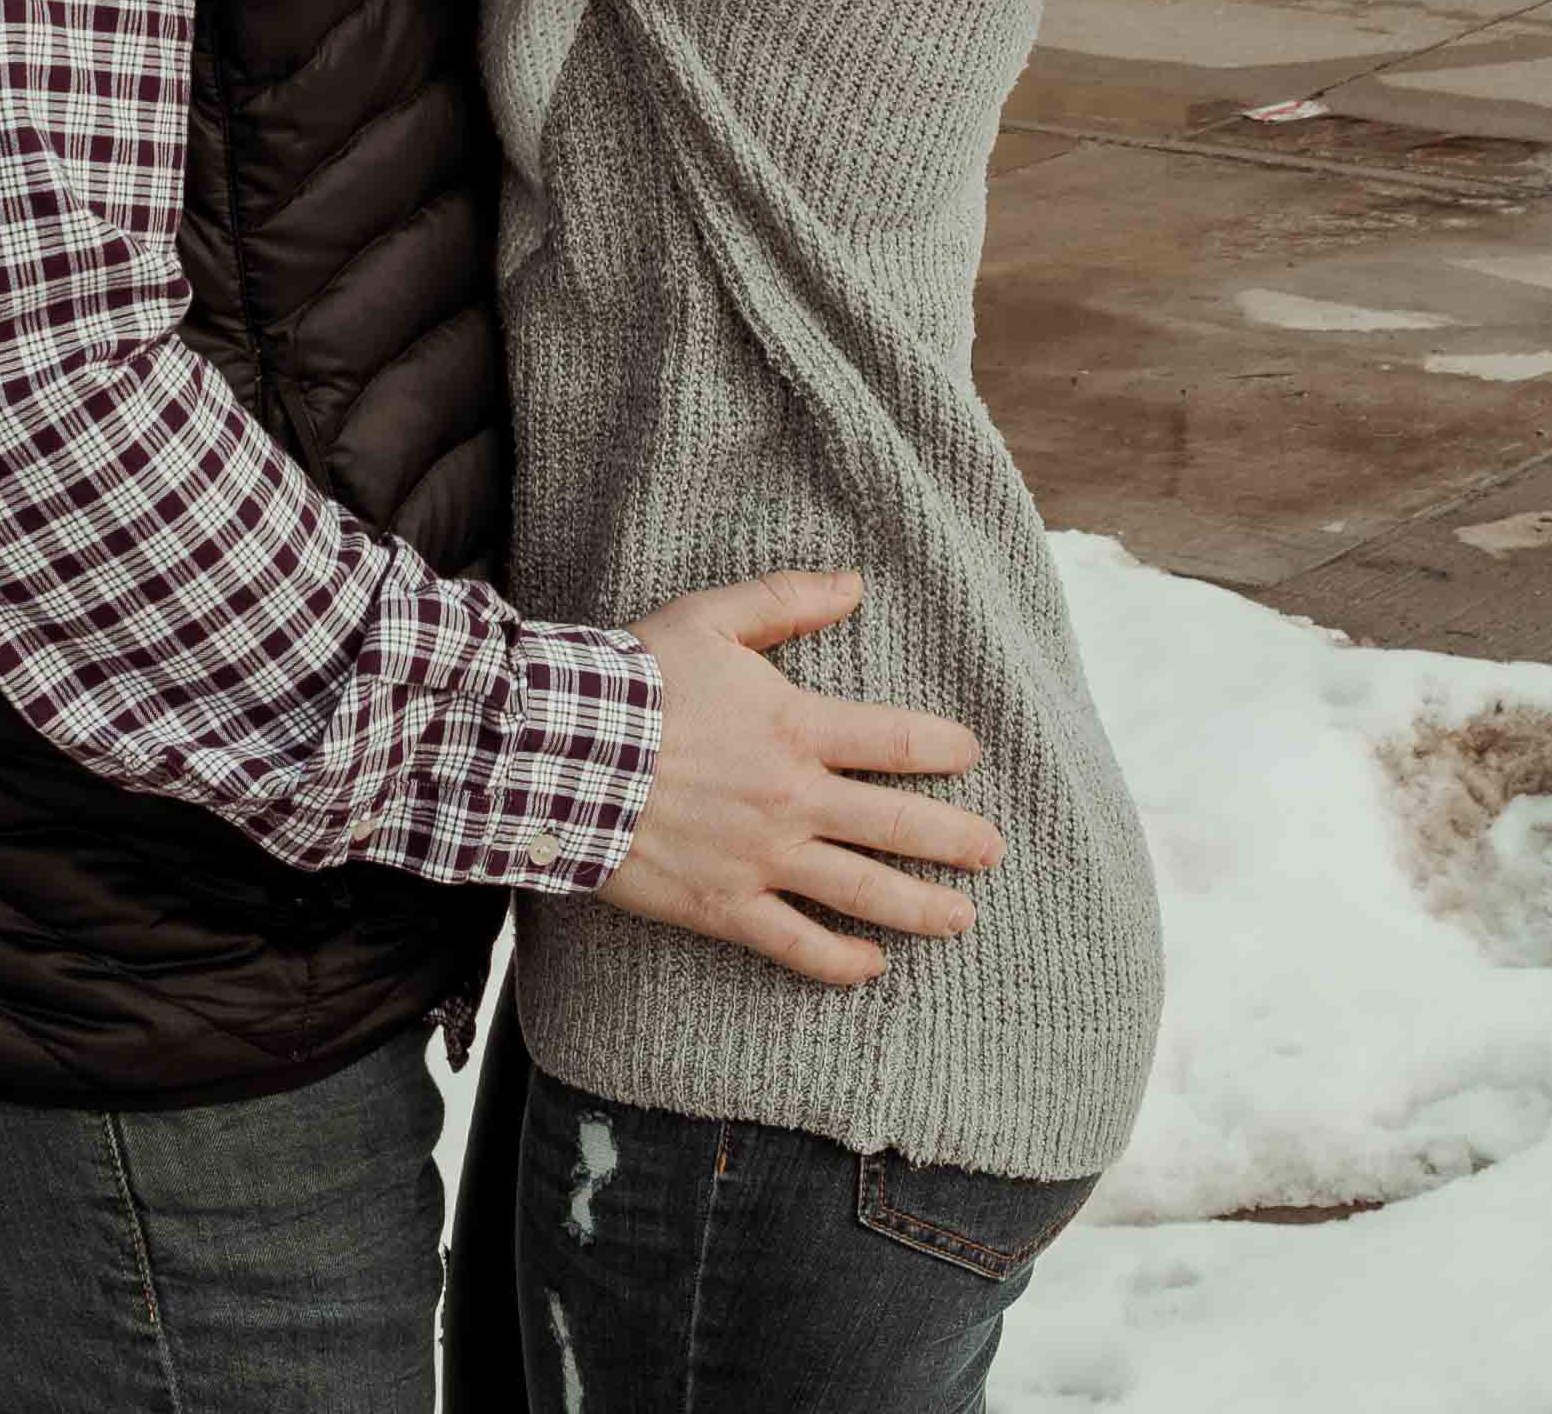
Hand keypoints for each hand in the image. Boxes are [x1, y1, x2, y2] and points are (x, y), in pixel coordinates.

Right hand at [592, 574, 1000, 987]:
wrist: (557, 752)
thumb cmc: (634, 681)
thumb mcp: (711, 618)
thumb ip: (787, 601)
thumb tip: (855, 584)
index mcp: (798, 726)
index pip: (898, 740)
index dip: (945, 748)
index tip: (972, 756)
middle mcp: (793, 797)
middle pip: (898, 824)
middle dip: (956, 840)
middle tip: (994, 852)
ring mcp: (762, 858)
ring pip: (862, 891)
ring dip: (921, 907)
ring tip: (962, 918)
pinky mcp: (724, 905)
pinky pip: (795, 944)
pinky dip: (839, 961)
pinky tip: (872, 967)